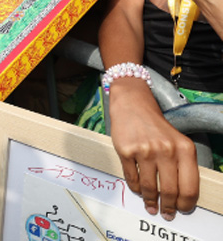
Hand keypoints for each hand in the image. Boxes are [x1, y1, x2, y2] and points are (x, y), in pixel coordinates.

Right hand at [108, 78, 198, 219]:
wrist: (133, 104)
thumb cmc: (156, 126)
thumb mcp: (177, 142)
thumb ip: (182, 165)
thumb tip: (179, 195)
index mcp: (185, 149)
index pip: (189, 187)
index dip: (186, 204)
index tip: (182, 209)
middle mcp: (166, 150)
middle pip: (169, 191)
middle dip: (168, 206)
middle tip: (166, 213)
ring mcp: (145, 150)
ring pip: (149, 187)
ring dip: (150, 201)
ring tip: (151, 206)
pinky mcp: (126, 150)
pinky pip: (132, 178)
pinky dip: (136, 188)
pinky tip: (139, 190)